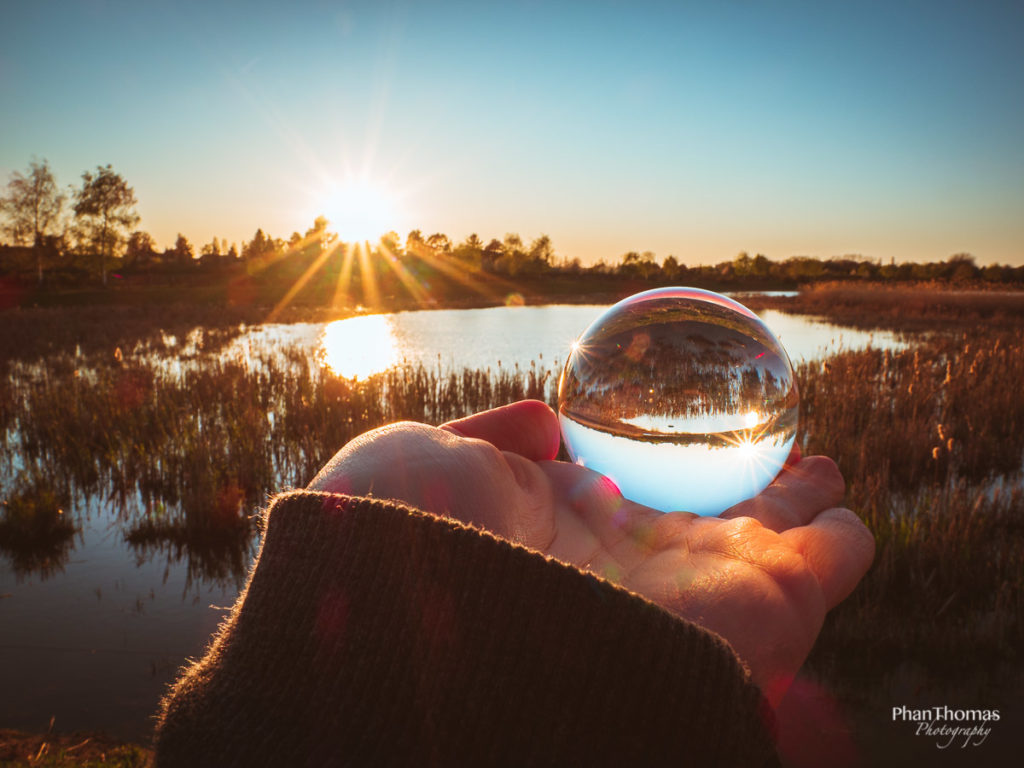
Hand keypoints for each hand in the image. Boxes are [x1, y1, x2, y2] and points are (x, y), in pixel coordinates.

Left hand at [308, 400, 874, 703]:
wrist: (423, 633)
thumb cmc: (399, 536)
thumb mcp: (424, 458)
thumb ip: (492, 436)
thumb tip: (548, 423)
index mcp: (555, 535)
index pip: (622, 501)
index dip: (655, 470)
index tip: (674, 438)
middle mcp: (628, 571)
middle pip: (701, 526)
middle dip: (738, 491)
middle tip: (773, 454)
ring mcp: (692, 594)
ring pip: (765, 548)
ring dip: (799, 509)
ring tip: (827, 469)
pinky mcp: (756, 615)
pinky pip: (818, 576)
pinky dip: (840, 545)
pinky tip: (851, 518)